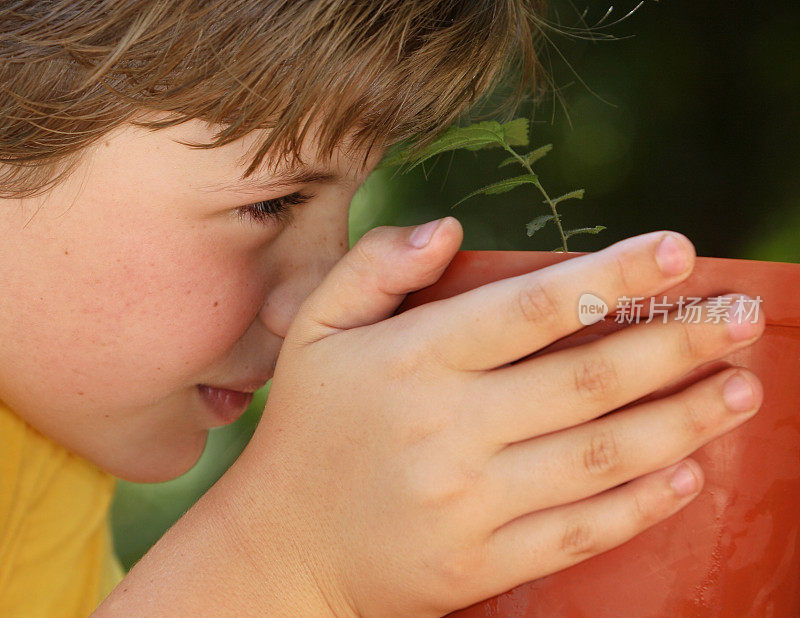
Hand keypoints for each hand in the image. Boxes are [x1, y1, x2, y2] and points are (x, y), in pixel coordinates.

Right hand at [226, 218, 763, 616]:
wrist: (281, 551)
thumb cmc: (305, 433)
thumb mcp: (314, 333)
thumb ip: (372, 268)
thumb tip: (447, 229)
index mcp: (409, 360)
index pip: (529, 307)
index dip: (612, 277)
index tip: (678, 252)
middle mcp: (445, 427)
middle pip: (585, 380)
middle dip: (676, 345)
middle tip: (743, 318)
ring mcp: (467, 502)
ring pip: (599, 457)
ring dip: (681, 421)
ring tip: (742, 389)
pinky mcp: (479, 562)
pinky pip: (578, 531)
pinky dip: (641, 504)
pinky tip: (688, 474)